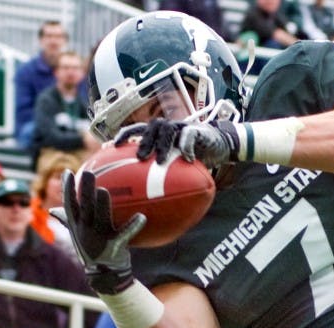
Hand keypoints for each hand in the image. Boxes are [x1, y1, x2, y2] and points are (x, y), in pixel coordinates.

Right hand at [51, 170, 144, 294]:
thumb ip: (67, 220)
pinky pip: (125, 235)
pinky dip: (133, 226)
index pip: (69, 204)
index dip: (67, 188)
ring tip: (104, 191)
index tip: (67, 172)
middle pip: (84, 207)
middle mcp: (86, 230)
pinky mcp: (114, 247)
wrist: (104, 275)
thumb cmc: (92, 249)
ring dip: (102, 205)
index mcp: (77, 226)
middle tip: (88, 173)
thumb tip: (53, 209)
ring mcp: (100, 239)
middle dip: (84, 190)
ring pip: (100, 218)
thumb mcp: (77, 235)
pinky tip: (142, 217)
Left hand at [114, 118, 239, 166]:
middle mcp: (169, 127)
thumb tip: (142, 194)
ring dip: (163, 145)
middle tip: (140, 158)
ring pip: (168, 130)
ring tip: (161, 161)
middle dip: (143, 141)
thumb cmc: (196, 157)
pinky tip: (188, 159)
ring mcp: (183, 127)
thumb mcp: (177, 164)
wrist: (222, 146)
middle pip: (150, 127)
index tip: (111, 147)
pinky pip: (190, 135)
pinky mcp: (198, 130)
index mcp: (159, 133)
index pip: (137, 129)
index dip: (124, 135)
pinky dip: (187, 146)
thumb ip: (162, 171)